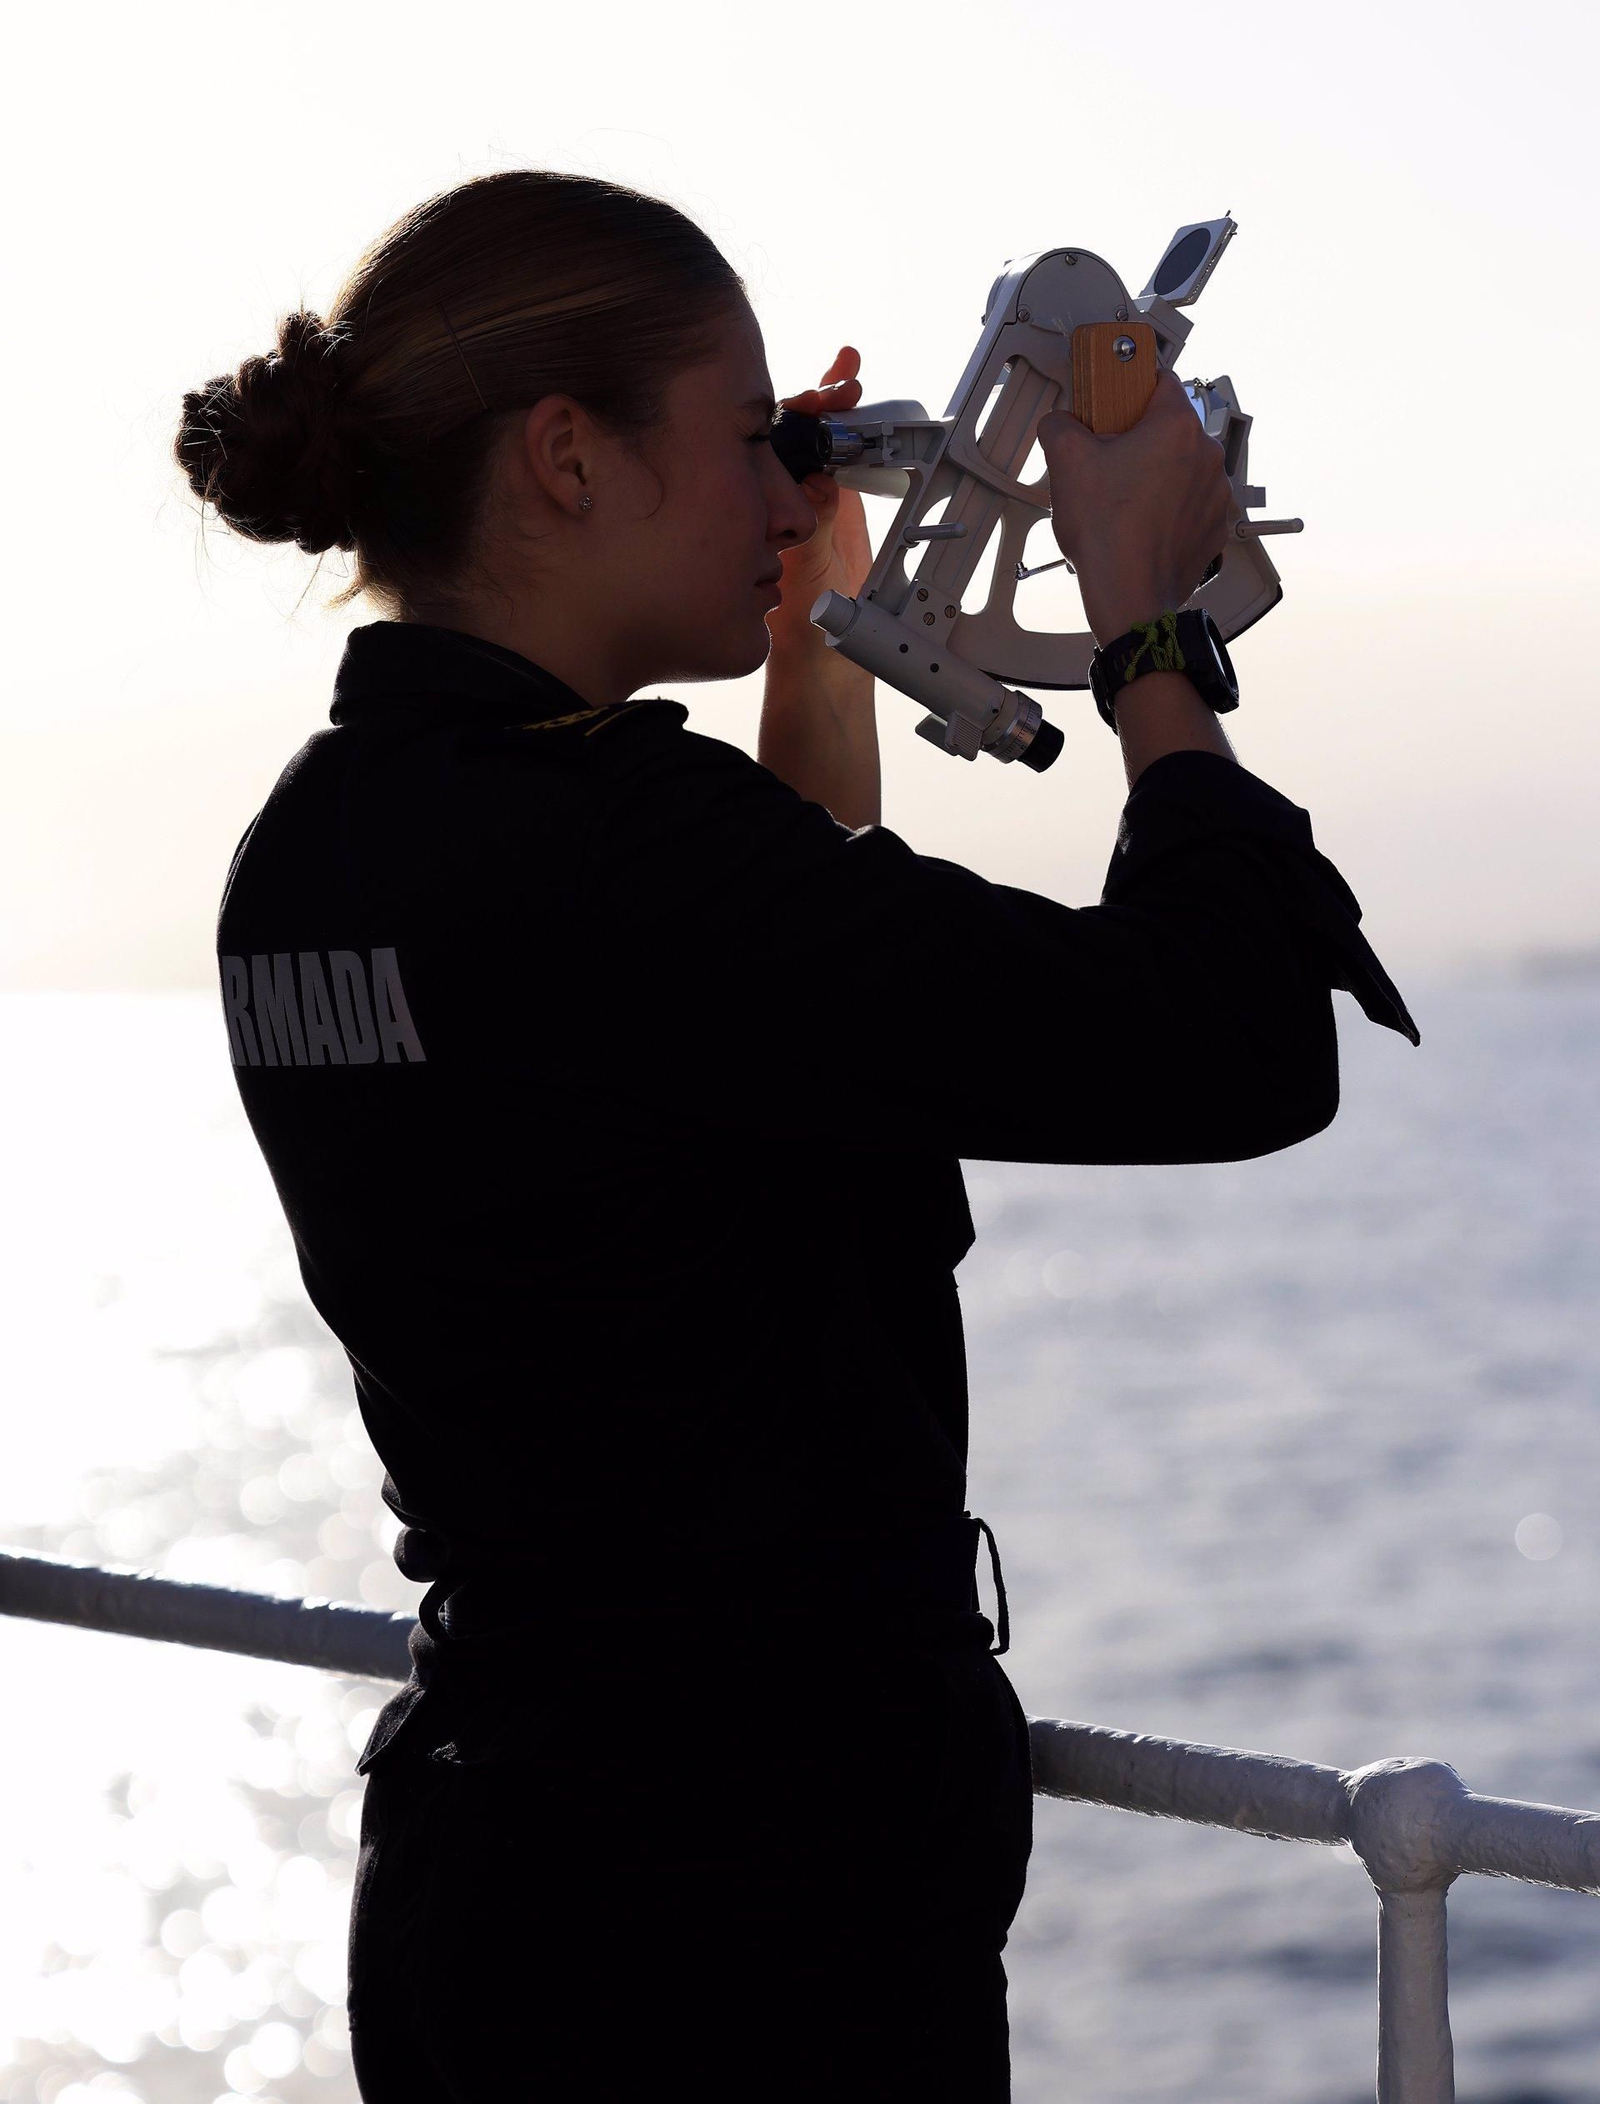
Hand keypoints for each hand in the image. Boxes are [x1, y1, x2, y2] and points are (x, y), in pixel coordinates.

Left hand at [766, 346, 874, 644]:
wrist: (823, 662)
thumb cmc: (796, 624)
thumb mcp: (803, 571)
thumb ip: (814, 530)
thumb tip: (821, 486)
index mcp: (762, 506)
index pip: (773, 446)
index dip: (792, 416)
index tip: (812, 398)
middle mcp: (785, 498)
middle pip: (799, 434)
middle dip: (819, 400)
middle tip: (843, 379)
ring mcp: (814, 502)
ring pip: (824, 443)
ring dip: (837, 409)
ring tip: (849, 373)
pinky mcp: (842, 513)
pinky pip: (846, 465)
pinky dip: (857, 436)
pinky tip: (860, 406)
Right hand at [1035, 368, 1229, 645]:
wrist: (1131, 597)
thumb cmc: (1109, 536)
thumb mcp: (1066, 464)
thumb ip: (1059, 425)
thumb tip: (1060, 423)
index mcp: (1176, 426)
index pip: (1159, 377)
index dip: (1131, 383)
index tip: (1115, 394)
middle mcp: (1206, 453)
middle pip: (1170, 425)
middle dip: (1140, 435)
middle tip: (1109, 456)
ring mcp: (1215, 492)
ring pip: (1182, 464)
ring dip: (1157, 471)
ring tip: (1123, 495)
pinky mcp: (1214, 524)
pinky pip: (1191, 501)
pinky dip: (1170, 505)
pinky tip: (1141, 520)